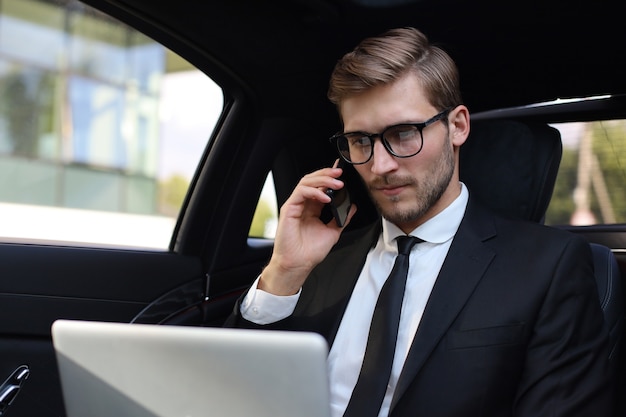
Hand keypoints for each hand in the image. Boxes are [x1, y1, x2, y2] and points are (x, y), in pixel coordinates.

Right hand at [259, 162, 356, 294]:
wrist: (299, 264)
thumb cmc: (310, 252)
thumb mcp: (333, 232)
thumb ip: (342, 218)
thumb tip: (352, 207)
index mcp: (312, 209)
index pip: (320, 187)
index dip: (329, 178)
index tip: (341, 173)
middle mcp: (303, 205)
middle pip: (313, 181)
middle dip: (327, 174)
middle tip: (339, 173)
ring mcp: (295, 206)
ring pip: (306, 183)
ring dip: (323, 180)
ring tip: (336, 183)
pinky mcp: (289, 209)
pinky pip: (300, 193)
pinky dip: (314, 192)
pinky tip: (326, 197)